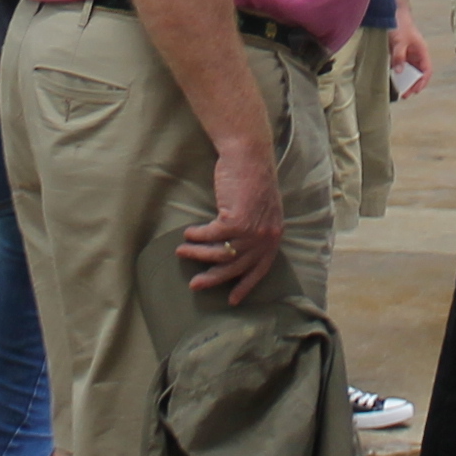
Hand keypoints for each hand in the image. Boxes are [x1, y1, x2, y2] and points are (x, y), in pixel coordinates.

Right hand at [177, 135, 286, 304]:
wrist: (249, 156)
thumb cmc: (252, 178)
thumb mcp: (262, 209)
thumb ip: (255, 230)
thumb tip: (237, 248)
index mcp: (273, 236)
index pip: (260, 269)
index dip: (245, 285)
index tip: (232, 300)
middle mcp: (265, 238)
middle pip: (236, 267)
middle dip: (213, 278)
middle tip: (195, 285)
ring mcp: (251, 231)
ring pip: (220, 254)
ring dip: (198, 254)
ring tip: (182, 251)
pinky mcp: (235, 221)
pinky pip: (210, 236)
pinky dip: (197, 236)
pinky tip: (188, 233)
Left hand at [388, 18, 431, 89]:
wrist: (391, 12)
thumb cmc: (400, 24)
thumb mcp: (400, 41)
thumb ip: (399, 56)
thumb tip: (399, 71)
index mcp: (421, 51)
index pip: (426, 70)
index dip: (423, 81)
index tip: (415, 91)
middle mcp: (416, 54)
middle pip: (418, 73)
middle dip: (412, 84)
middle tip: (404, 95)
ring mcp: (407, 54)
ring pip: (409, 71)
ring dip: (404, 80)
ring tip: (398, 90)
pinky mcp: (398, 53)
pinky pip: (399, 66)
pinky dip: (397, 74)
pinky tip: (391, 79)